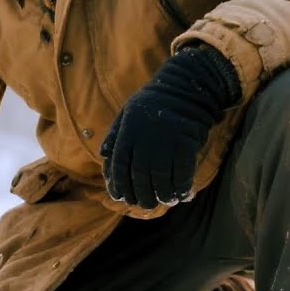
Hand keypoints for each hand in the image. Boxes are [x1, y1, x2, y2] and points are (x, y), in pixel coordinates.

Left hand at [100, 43, 240, 209]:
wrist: (184, 86)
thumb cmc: (153, 103)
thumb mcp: (127, 113)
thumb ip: (115, 134)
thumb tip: (103, 155)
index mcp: (127, 131)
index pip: (118, 165)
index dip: (118, 184)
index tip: (121, 197)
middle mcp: (144, 138)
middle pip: (140, 176)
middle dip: (142, 194)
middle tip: (146, 204)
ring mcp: (166, 140)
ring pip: (161, 177)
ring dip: (163, 194)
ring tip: (166, 201)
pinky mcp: (186, 141)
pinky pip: (183, 171)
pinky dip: (182, 186)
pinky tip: (183, 194)